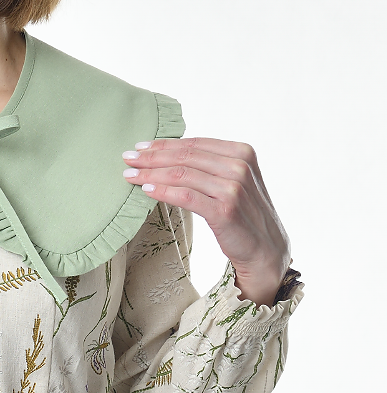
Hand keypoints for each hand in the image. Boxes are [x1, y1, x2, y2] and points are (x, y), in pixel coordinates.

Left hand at [122, 137, 290, 305]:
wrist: (265, 248)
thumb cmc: (243, 213)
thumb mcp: (232, 181)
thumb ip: (209, 165)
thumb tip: (168, 154)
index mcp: (242, 152)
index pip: (194, 143)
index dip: (164, 144)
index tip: (140, 146)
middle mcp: (240, 166)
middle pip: (185, 156)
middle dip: (152, 157)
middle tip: (128, 158)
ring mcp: (234, 188)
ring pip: (182, 174)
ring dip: (151, 174)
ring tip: (130, 176)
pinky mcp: (225, 210)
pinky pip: (186, 197)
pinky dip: (163, 192)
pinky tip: (146, 191)